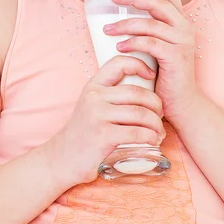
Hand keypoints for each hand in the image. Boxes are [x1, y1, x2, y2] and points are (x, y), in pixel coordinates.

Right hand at [51, 54, 164, 185]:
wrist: (61, 159)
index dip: (139, 64)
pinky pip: (136, 133)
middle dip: (156, 104)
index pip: (118, 63)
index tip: (151, 75)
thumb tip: (143, 89)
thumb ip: (110, 96)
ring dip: (156, 124)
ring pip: (140, 113)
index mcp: (93, 87)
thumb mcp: (91, 106)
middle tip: (161, 115)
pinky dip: (150, 137)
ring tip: (159, 132)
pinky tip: (153, 141)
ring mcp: (98, 115)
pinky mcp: (103, 135)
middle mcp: (95, 97)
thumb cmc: (83, 134)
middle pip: (137, 92)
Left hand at [104, 0, 200, 123]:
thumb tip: (119, 16)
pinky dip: (132, 42)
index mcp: (181, 22)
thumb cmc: (164, 74)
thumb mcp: (157, 46)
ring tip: (108, 29)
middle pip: (158, 3)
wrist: (181, 102)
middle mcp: (185, 28)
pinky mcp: (176, 57)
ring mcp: (182, 42)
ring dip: (126, 23)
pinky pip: (150, 43)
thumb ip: (148, 31)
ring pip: (151, 23)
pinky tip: (119, 46)